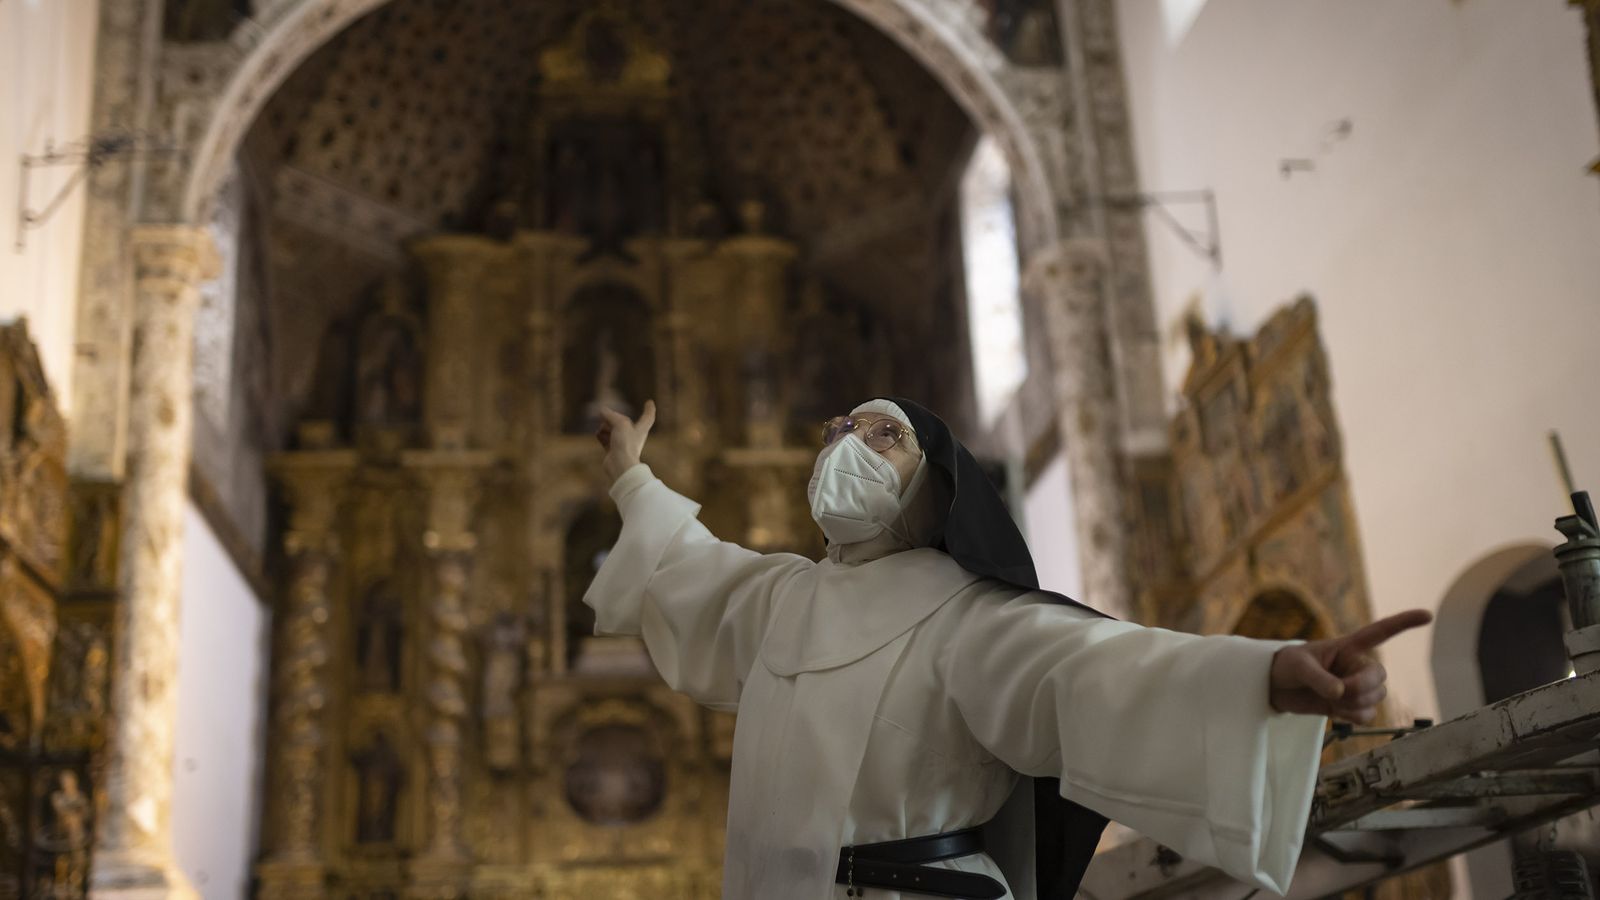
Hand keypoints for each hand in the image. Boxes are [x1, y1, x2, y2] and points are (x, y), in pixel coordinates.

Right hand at [595, 400, 655, 484]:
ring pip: (611, 428)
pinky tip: (599, 435)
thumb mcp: (620, 423)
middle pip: (622, 420)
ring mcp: (622, 443)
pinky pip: (605, 438)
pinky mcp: (612, 449)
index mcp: (641, 429)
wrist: (620, 465)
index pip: (648, 416)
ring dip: (605, 426)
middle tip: (604, 417)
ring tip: (602, 429)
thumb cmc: (625, 444)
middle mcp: (633, 435)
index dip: (649, 408)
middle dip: (612, 418)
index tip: (649, 402)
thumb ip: (611, 415)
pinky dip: (601, 435)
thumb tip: (601, 411)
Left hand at [1268, 609, 1432, 722]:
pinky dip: (1354, 717)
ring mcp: (1355, 687)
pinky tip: (1336, 712)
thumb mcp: (1298, 666)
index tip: (1427, 615)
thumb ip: (1319, 678)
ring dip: (1354, 704)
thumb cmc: (1286, 665)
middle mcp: (1357, 666)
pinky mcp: (1350, 706)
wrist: (1275, 687)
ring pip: (1375, 698)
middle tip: (1336, 691)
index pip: (1381, 632)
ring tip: (1330, 700)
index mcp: (1348, 646)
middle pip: (1379, 677)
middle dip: (1361, 688)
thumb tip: (1339, 694)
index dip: (1404, 623)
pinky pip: (1367, 715)